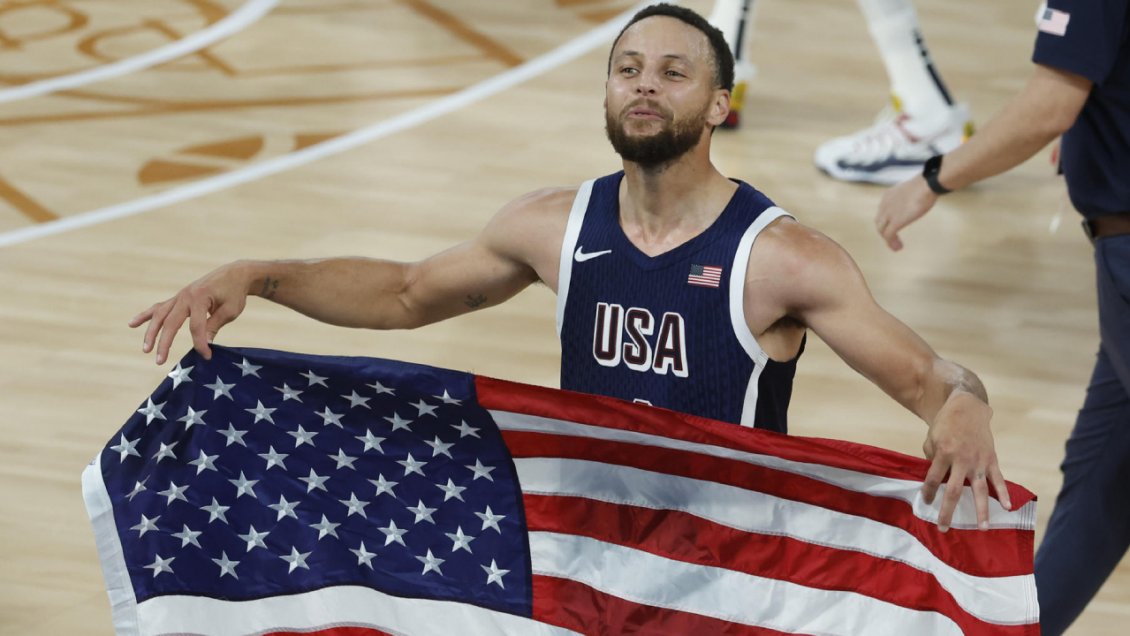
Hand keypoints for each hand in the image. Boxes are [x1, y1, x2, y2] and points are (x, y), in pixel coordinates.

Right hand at [129, 261, 253, 364]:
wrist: (234, 274)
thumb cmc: (234, 293)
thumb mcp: (230, 311)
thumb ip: (214, 325)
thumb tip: (204, 344)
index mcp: (200, 298)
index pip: (196, 326)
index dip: (200, 343)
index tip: (206, 356)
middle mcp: (186, 296)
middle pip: (171, 322)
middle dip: (164, 343)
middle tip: (159, 361)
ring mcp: (179, 296)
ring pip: (160, 315)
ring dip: (151, 332)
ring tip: (145, 349)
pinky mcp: (178, 298)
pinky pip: (159, 307)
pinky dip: (145, 316)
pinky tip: (132, 324)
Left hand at [876, 175, 938, 250]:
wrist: (927, 185)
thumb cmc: (926, 184)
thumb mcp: (913, 190)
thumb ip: (911, 196)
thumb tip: (920, 197)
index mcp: (888, 195)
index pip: (882, 211)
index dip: (886, 221)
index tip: (893, 226)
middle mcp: (884, 204)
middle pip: (879, 222)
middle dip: (885, 231)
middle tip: (894, 238)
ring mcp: (889, 214)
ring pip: (882, 230)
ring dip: (888, 240)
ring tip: (897, 246)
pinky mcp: (895, 222)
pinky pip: (888, 236)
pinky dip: (891, 243)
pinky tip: (898, 248)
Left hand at [921, 391, 1011, 530]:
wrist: (967, 408)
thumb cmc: (945, 424)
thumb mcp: (931, 439)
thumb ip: (933, 459)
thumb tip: (936, 480)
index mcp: (943, 454)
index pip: (933, 479)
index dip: (928, 493)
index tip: (926, 503)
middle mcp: (961, 460)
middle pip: (953, 491)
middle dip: (948, 511)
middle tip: (944, 528)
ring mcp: (978, 461)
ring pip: (980, 490)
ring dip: (982, 510)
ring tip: (983, 527)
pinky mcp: (991, 459)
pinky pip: (998, 479)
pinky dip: (1004, 492)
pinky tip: (1008, 507)